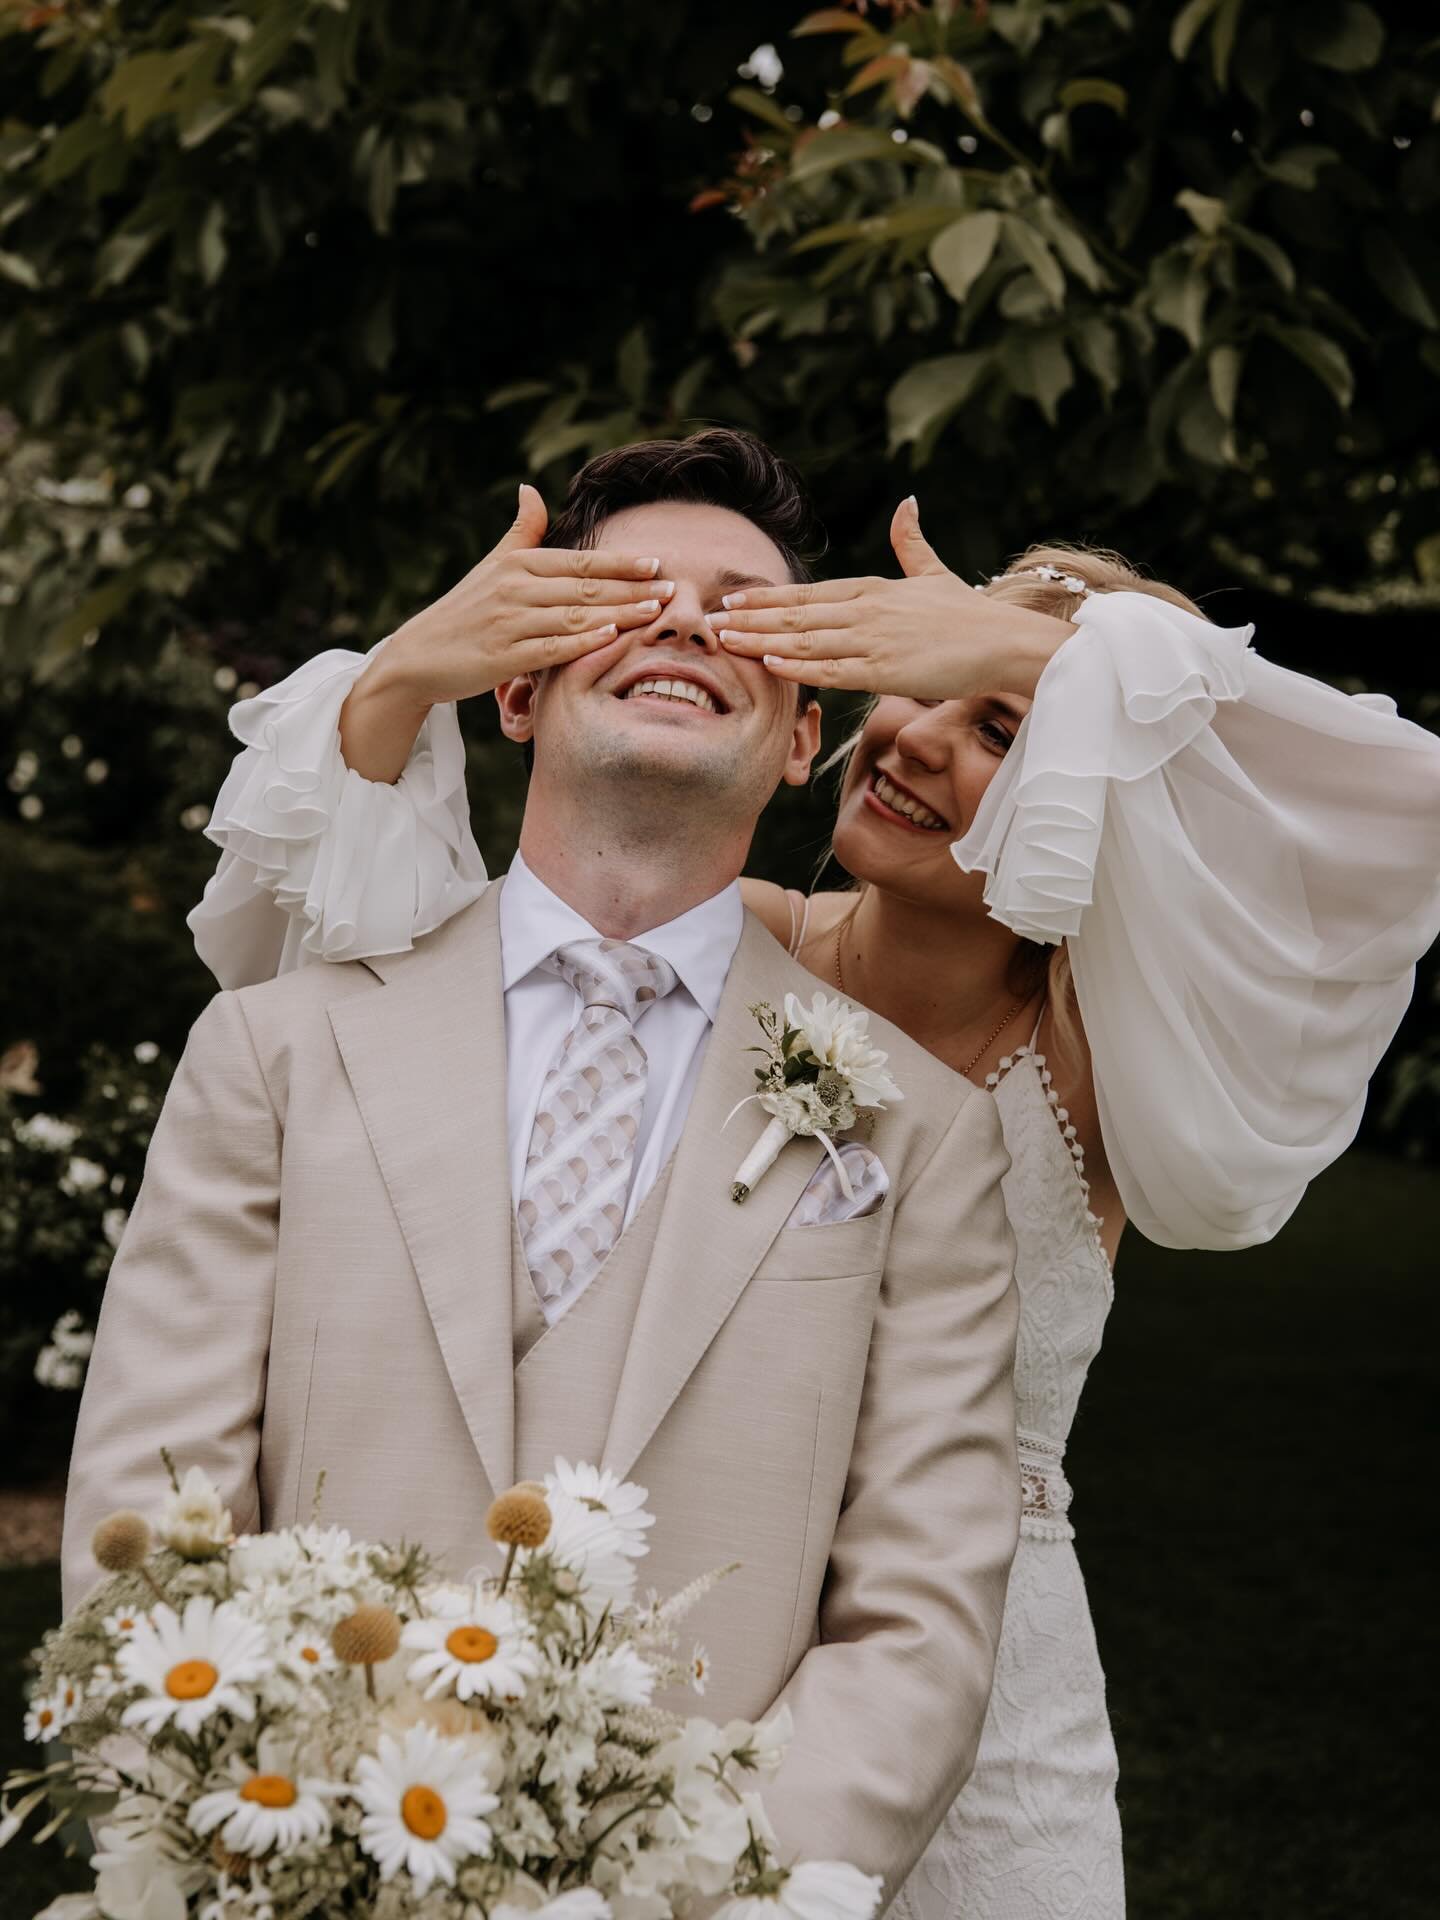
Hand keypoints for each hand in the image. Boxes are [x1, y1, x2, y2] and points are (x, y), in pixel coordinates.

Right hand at [377, 484, 674, 708]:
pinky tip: (612, 637)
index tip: (657, 563)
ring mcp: (508, 623)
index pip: (580, 562)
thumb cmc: (463, 611)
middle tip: (671, 589)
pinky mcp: (501, 657)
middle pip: (585, 587)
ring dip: (618, 613)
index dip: (620, 562)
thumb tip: (530, 488)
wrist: (417, 656)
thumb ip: (521, 533)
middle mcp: (514, 589)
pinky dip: (582, 641)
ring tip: (654, 613)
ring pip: (574, 616)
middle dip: (631, 588)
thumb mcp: (491, 566)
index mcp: (517, 564)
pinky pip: (550, 649)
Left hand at [716, 498, 1072, 700]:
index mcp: (872, 589)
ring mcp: (874, 640)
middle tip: (711, 620)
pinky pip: (833, 671)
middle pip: (797, 615)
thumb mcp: (934, 572)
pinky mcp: (886, 672)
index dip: (768, 597)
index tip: (733, 598)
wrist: (1004, 641)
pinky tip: (770, 664)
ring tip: (726, 641)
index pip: (808, 593)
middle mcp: (866, 611)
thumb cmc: (971, 614)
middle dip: (751, 617)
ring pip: (805, 641)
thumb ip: (912, 541)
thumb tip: (908, 502)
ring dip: (762, 640)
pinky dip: (800, 667)